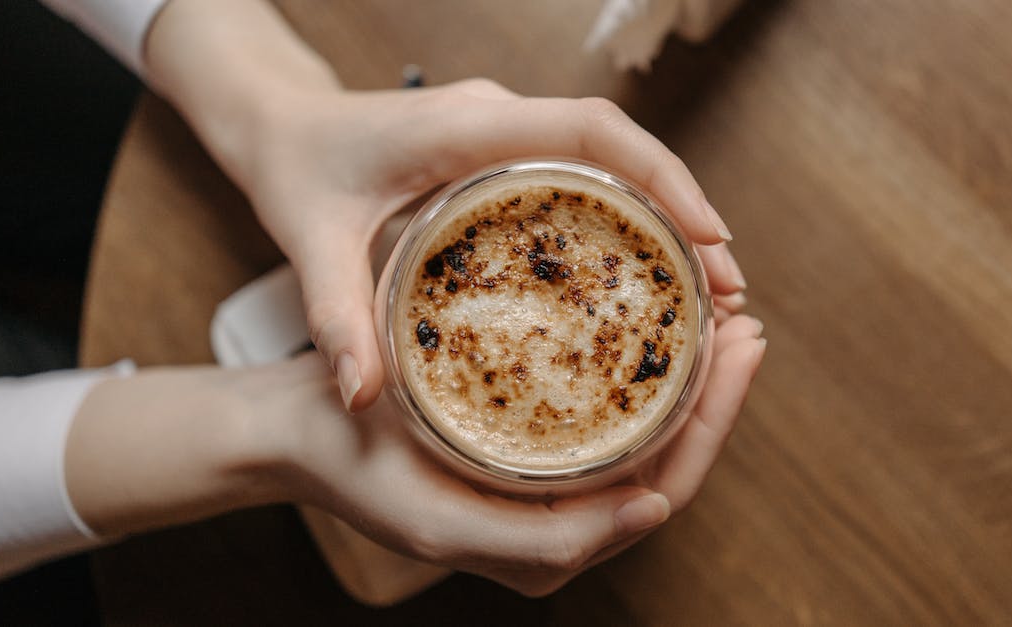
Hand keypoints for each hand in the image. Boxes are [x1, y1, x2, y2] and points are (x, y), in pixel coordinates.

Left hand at [145, 1, 746, 412]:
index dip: (661, 174)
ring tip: (708, 290)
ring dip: (665, 213)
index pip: (590, 128)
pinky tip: (645, 276)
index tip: (710, 234)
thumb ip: (334, 315)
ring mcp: (507, 133)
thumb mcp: (309, 240)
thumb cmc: (296, 170)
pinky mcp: (506, 155)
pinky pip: (585, 176)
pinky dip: (628, 218)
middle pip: (621, 147)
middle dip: (684, 207)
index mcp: (466, 125)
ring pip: (610, 161)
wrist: (281, 125)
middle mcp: (499, 119)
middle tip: (730, 287)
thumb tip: (362, 402)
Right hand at [274, 312, 764, 595]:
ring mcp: (549, 483)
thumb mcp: (441, 520)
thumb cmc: (357, 469)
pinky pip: (609, 413)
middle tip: (741, 320)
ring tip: (716, 314)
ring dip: (687, 377)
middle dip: (715, 391)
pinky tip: (654, 324)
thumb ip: (543, 540)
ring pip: (645, 433)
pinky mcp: (531, 449)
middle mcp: (562, 522)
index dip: (715, 419)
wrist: (299, 430)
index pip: (667, 484)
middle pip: (668, 457)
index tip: (740, 346)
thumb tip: (654, 511)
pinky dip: (641, 370)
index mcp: (553, 549)